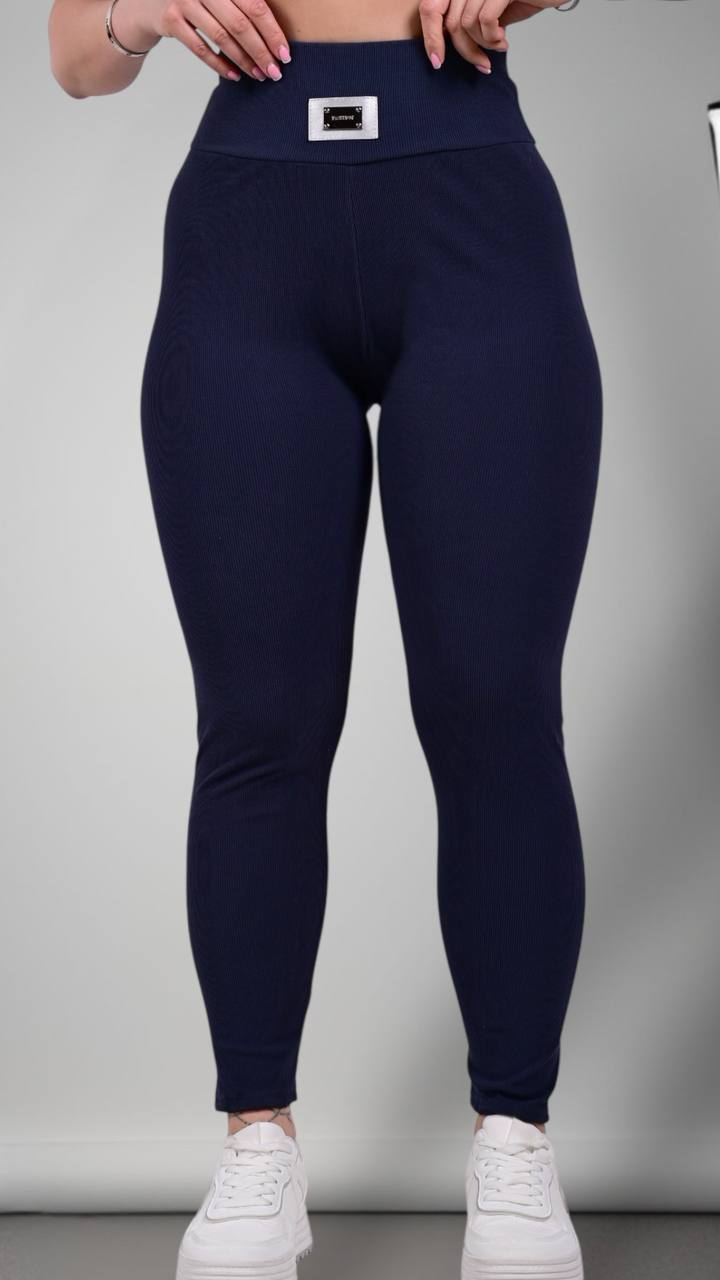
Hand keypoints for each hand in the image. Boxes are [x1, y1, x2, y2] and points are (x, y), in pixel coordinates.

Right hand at [137, 0, 291, 80]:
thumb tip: (276, 36)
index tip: (285, 54)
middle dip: (261, 52)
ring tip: (258, 75)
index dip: (272, 32)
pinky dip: (219, 64)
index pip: (255, 6)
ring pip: (222, 38)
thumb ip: (244, 4)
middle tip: (275, 72)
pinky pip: (200, 48)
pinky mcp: (171, 19)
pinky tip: (234, 75)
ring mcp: (185, 1)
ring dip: (243, 61)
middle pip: (240, 24)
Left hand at [419, 0, 562, 72]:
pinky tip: (504, 40)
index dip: (430, 37)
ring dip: (482, 44)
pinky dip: (492, 37)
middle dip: (464, 50)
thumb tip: (449, 47)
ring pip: (466, 24)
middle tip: (481, 65)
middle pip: (450, 22)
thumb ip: (469, 22)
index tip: (437, 62)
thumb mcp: (491, 10)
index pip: (430, 9)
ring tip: (499, 46)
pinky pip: (484, 20)